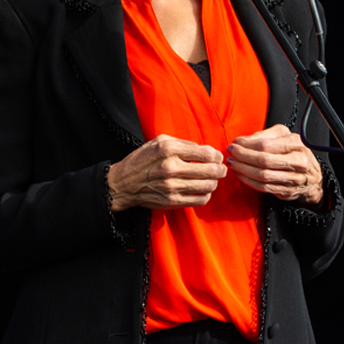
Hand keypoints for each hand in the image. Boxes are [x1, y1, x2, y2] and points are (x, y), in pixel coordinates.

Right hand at [108, 134, 226, 211]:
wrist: (123, 183)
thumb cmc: (142, 160)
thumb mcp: (159, 142)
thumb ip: (183, 143)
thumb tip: (205, 150)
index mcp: (169, 149)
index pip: (206, 153)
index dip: (216, 156)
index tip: (216, 157)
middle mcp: (171, 167)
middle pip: (211, 170)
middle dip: (220, 169)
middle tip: (221, 169)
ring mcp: (172, 186)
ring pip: (208, 186)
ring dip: (214, 182)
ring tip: (212, 179)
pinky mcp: (172, 201)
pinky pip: (200, 200)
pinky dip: (206, 195)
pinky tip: (202, 190)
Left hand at [225, 124, 322, 205]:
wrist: (313, 176)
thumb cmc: (295, 152)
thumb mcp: (284, 136)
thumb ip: (265, 135)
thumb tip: (244, 140)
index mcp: (296, 144)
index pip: (265, 145)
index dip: (246, 144)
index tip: (236, 143)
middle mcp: (298, 162)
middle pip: (263, 160)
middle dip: (242, 156)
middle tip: (231, 153)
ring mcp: (294, 179)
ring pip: (262, 176)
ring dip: (243, 169)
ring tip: (233, 163)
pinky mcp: (288, 191)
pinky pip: (263, 188)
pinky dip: (248, 181)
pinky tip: (240, 174)